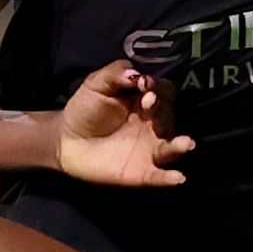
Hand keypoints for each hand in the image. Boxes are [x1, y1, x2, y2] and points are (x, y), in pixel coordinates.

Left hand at [53, 62, 192, 187]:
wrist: (66, 141)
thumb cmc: (85, 110)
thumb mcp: (95, 85)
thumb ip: (114, 73)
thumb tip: (135, 74)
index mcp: (145, 102)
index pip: (163, 91)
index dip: (157, 86)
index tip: (144, 84)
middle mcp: (154, 125)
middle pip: (169, 116)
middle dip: (162, 110)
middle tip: (149, 104)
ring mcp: (150, 150)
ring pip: (172, 147)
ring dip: (180, 145)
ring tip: (186, 143)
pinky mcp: (141, 172)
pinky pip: (159, 176)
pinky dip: (169, 178)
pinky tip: (177, 178)